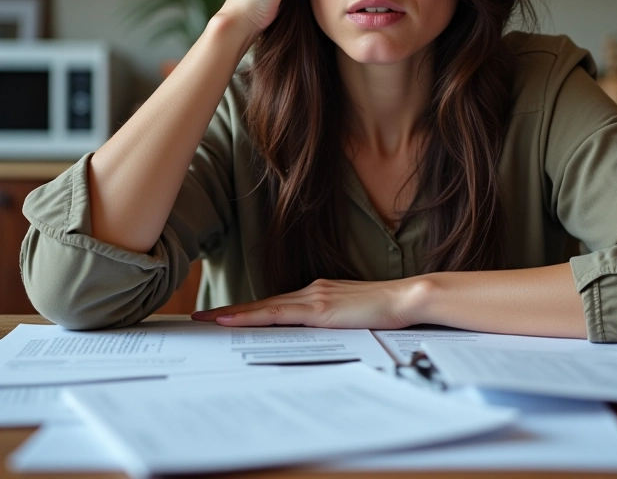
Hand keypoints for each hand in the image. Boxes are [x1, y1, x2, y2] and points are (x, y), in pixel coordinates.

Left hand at [191, 278, 421, 329]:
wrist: (405, 298)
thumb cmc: (384, 310)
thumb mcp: (352, 317)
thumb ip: (331, 321)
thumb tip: (314, 335)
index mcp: (318, 292)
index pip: (276, 304)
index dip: (249, 310)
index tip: (224, 315)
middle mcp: (311, 290)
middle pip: (264, 304)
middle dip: (231, 312)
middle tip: (200, 318)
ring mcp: (314, 297)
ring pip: (265, 308)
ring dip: (234, 314)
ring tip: (206, 320)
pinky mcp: (319, 308)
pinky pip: (277, 314)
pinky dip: (251, 316)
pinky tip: (232, 320)